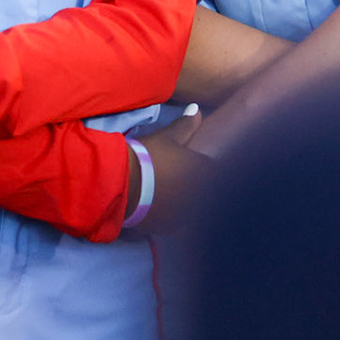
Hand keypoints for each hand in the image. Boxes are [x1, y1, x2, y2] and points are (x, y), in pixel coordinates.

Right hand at [123, 111, 213, 238]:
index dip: (209, 169)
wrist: (122, 185)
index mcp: (204, 174)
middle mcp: (201, 198)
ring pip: (194, 210)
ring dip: (188, 203)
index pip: (217, 172)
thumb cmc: (147, 157)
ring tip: (173, 195)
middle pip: (208, 194)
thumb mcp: (167, 138)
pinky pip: (178, 222)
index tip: (201, 166)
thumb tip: (198, 110)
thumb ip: (186, 126)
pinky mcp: (170, 229)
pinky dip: (174, 215)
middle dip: (202, 188)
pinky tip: (164, 208)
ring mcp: (186, 216)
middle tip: (184, 180)